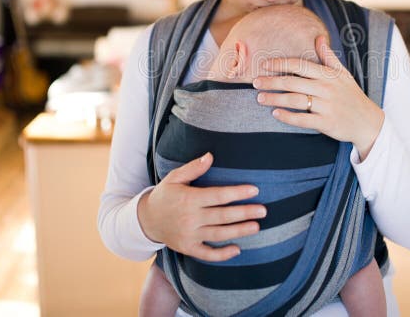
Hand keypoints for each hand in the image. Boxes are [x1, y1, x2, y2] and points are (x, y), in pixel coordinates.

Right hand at [137, 152, 266, 260]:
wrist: (146, 220)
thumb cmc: (165, 195)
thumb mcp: (175, 178)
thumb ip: (193, 168)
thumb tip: (210, 156)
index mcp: (189, 199)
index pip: (218, 195)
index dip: (237, 193)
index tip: (254, 190)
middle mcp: (190, 218)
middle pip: (222, 216)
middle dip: (244, 213)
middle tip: (263, 211)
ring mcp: (189, 235)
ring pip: (218, 234)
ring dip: (239, 231)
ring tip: (256, 227)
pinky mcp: (187, 248)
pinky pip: (207, 254)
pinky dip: (222, 254)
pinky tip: (237, 249)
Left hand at [253, 35, 384, 159]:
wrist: (367, 121)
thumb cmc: (351, 95)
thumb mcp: (343, 74)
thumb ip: (328, 57)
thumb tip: (319, 37)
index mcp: (328, 75)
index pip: (300, 65)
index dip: (280, 64)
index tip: (264, 64)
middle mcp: (326, 89)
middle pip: (293, 82)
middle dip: (272, 81)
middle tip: (255, 82)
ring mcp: (326, 106)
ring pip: (295, 100)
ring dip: (275, 98)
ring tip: (260, 98)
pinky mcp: (326, 123)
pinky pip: (303, 119)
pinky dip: (288, 117)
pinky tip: (275, 113)